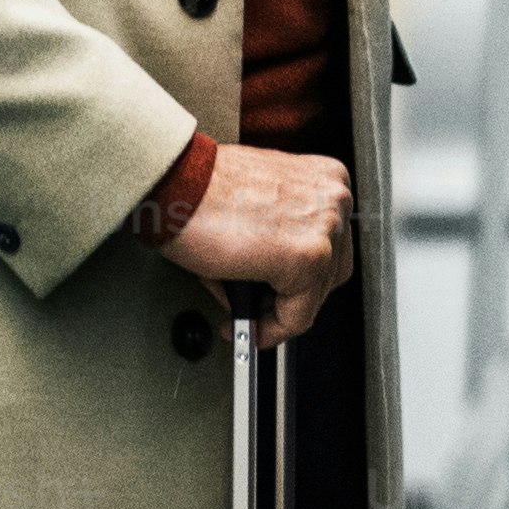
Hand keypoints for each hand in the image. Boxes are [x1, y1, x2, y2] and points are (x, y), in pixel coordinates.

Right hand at [170, 141, 354, 338]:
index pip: (331, 243)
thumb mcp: (255, 204)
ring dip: (278, 311)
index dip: (301, 276)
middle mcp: (333, 199)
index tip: (278, 292)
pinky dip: (273, 329)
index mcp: (324, 179)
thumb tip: (274, 280)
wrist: (175, 183)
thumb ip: (279, 235)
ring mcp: (326, 228)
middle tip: (261, 307)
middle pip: (330, 270)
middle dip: (293, 293)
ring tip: (245, 313)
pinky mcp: (309, 258)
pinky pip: (297, 314)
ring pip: (314, 295)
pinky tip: (248, 326)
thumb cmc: (200, 188)